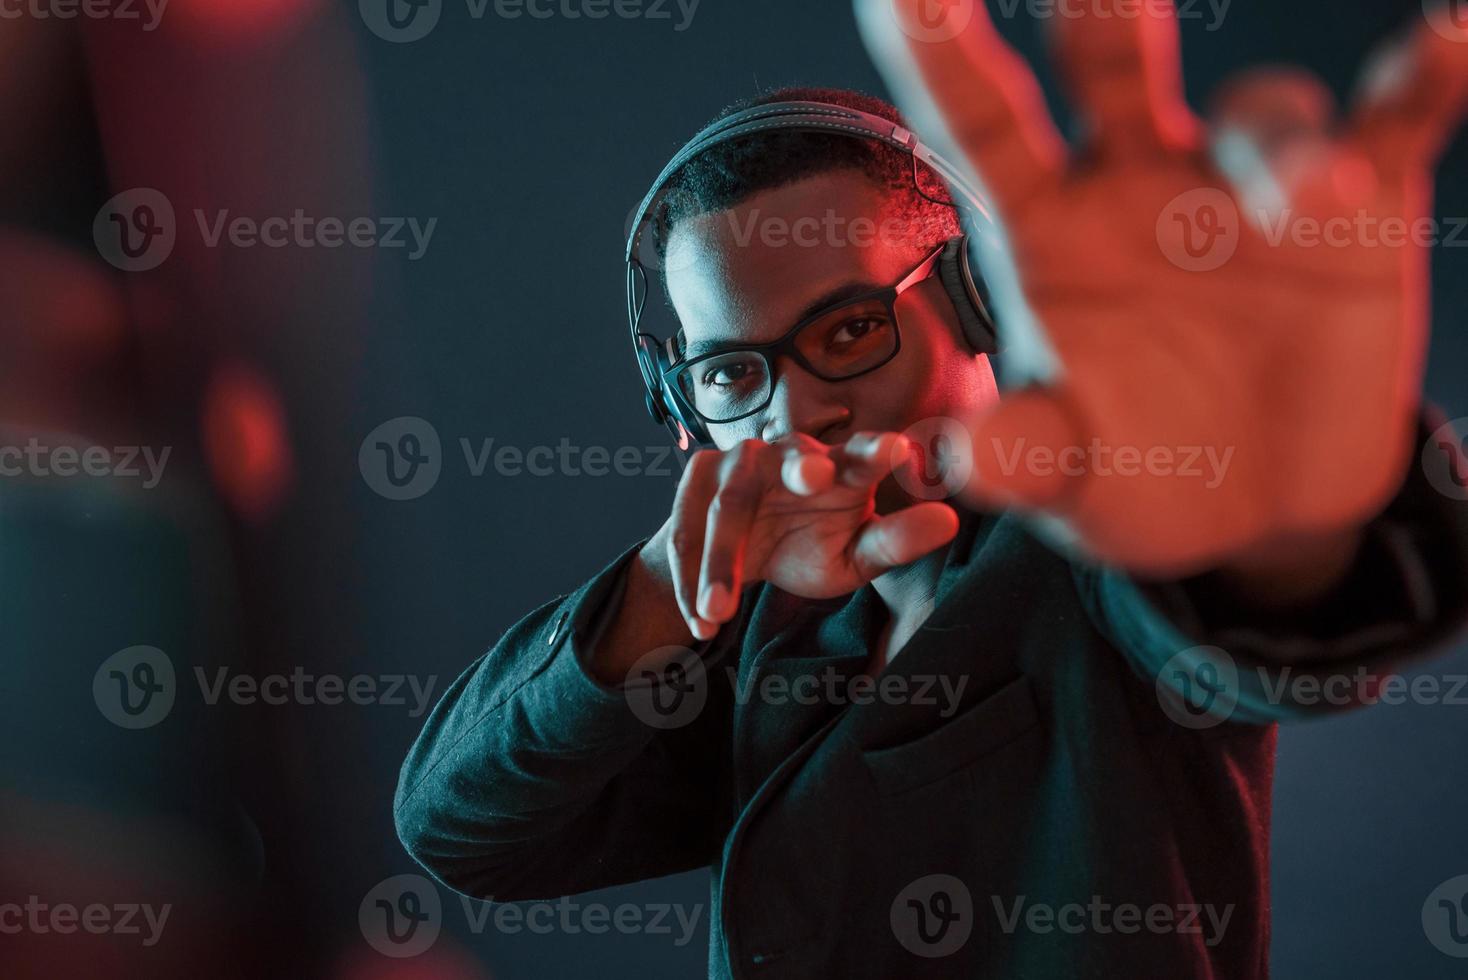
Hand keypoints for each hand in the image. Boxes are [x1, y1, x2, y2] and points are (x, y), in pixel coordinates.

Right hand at [661, 432, 958, 638]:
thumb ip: (895, 542)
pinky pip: (687, 532)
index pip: (864, 454)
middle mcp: (790, 455)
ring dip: (719, 562)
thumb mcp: (854, 559)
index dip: (879, 451)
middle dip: (801, 467)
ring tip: (719, 612)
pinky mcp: (697, 480)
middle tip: (814, 478)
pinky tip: (700, 620)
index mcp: (841, 469)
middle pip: (793, 459)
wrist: (733, 559)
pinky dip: (690, 578)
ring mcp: (739, 461)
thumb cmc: (807, 548)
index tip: (901, 450)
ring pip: (728, 508)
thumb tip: (950, 520)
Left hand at [859, 0, 1467, 575]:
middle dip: (1104, 18)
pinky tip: (1448, 42)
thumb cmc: (1131, 470)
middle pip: (1112, 73)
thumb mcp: (1068, 478)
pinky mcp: (1359, 209)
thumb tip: (969, 459)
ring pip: (1260, 115)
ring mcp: (1244, 189)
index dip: (943, 54)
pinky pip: (1393, 125)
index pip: (982, 126)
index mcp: (1043, 231)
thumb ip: (1025, 457)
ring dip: (1280, 145)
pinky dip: (1424, 83)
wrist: (1253, 507)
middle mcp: (1136, 182)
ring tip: (1317, 200)